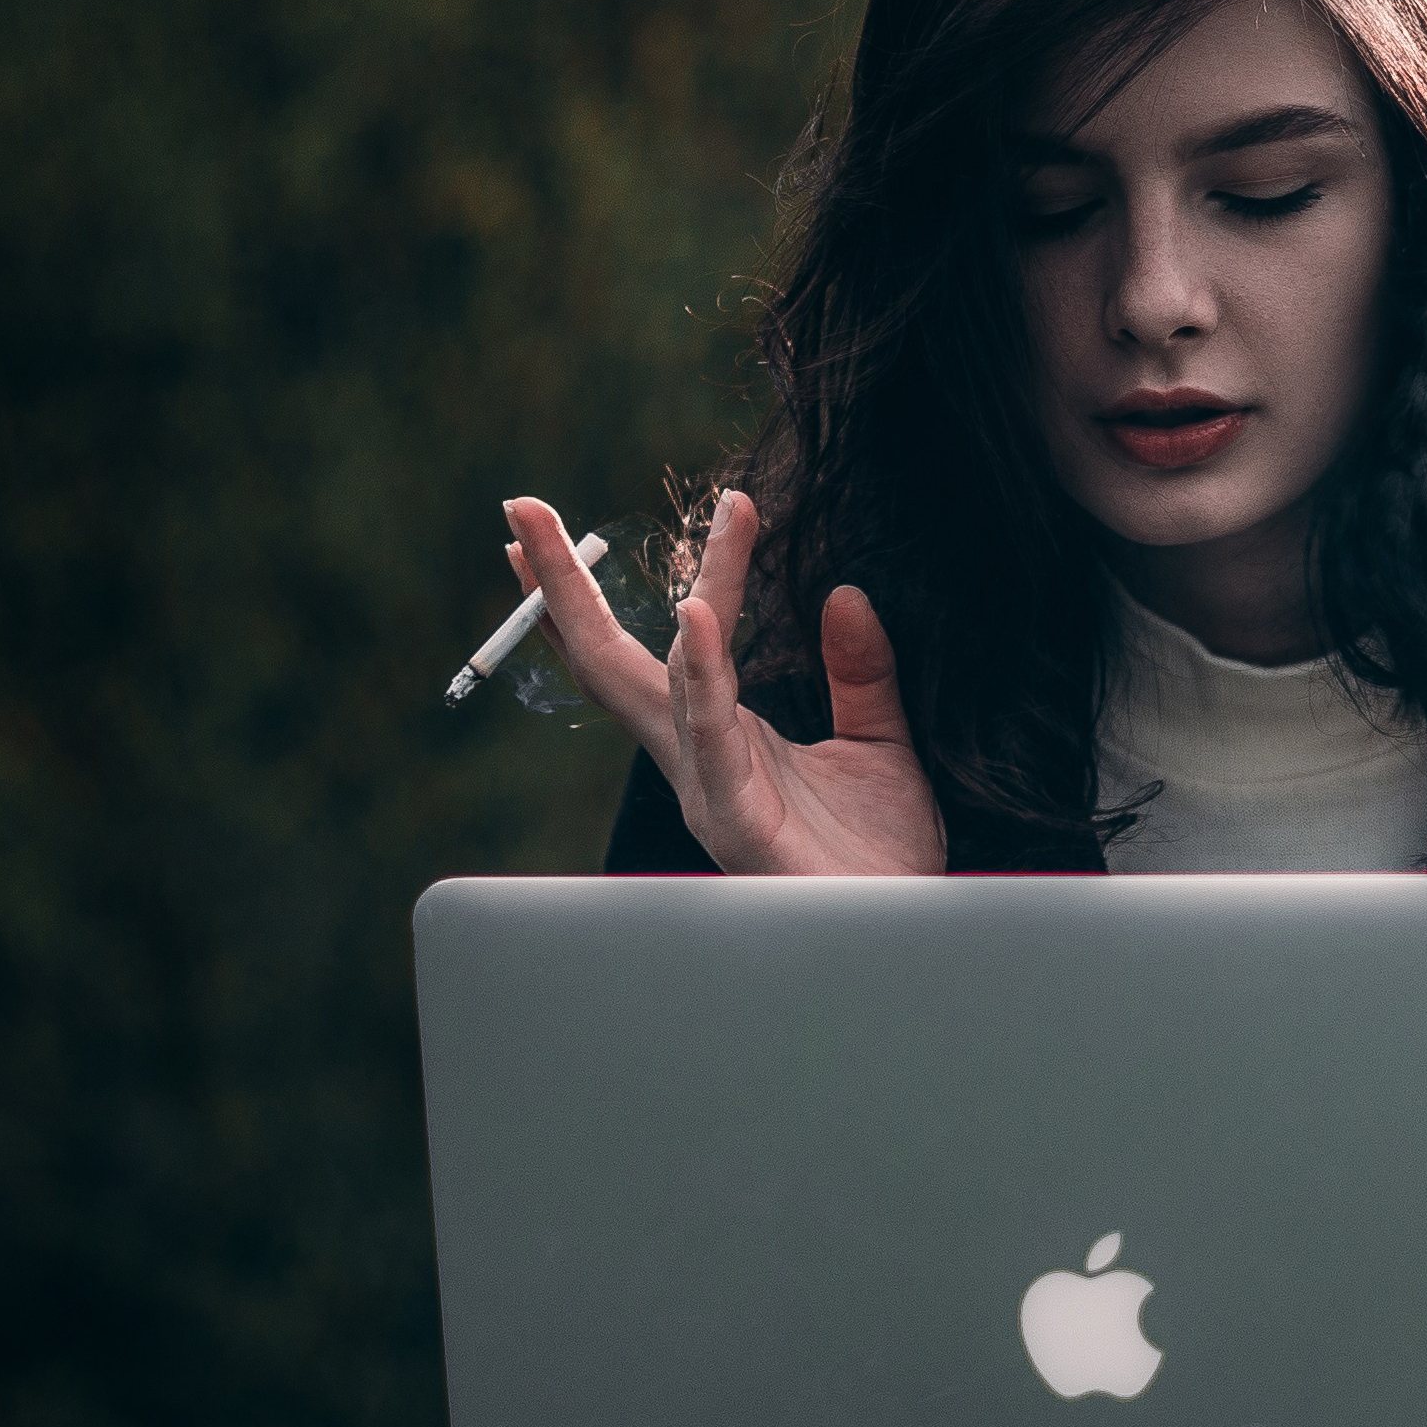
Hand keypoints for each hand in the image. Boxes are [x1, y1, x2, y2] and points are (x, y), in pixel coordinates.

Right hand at [500, 493, 945, 874]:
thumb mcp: (878, 742)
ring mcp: (705, 787)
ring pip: (644, 683)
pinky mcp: (734, 817)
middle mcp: (695, 758)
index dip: (688, 570)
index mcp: (720, 736)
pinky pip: (710, 733)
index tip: (728, 498)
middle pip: (607, 659)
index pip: (676, 641)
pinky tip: (695, 617)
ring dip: (593, 609)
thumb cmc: (880, 854)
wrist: (904, 927)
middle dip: (558, 587)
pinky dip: (700, 675)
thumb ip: (859, 674)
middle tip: (523, 507)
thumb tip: (842, 592)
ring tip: (563, 540)